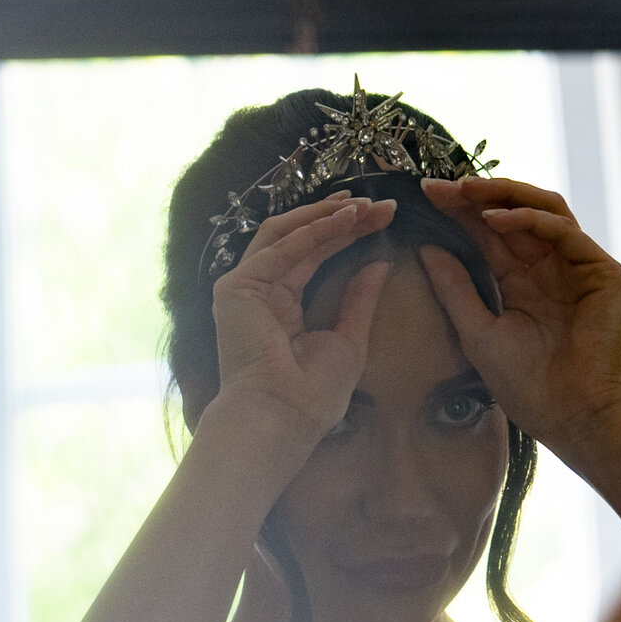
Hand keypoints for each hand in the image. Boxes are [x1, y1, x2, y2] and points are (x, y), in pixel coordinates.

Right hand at [210, 192, 396, 444]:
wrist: (284, 416)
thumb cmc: (313, 393)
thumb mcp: (348, 338)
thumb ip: (359, 299)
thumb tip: (381, 263)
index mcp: (283, 306)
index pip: (315, 256)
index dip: (348, 234)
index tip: (384, 219)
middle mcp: (261, 291)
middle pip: (302, 240)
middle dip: (341, 219)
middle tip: (379, 205)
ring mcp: (246, 287)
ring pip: (286, 235)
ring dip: (325, 216)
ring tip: (363, 206)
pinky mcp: (236, 288)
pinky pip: (279, 249)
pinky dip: (312, 231)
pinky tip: (344, 220)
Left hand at [419, 177, 620, 454]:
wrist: (572, 416)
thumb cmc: (528, 385)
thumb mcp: (476, 331)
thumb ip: (454, 288)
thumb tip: (424, 247)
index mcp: (522, 281)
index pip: (488, 233)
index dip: (458, 212)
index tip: (424, 195)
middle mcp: (551, 267)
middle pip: (513, 213)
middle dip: (475, 195)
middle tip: (439, 186)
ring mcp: (578, 266)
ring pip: (544, 209)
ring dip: (503, 195)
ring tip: (464, 191)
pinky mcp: (602, 272)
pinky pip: (565, 231)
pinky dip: (530, 219)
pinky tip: (495, 220)